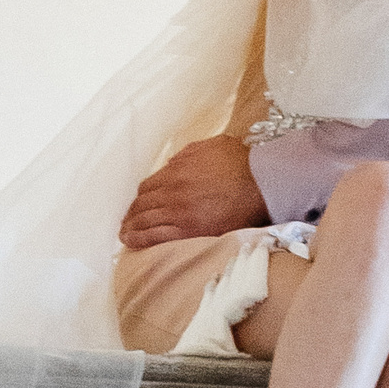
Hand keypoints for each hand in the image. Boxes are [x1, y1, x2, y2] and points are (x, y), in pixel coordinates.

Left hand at [121, 136, 271, 248]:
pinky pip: (155, 236)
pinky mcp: (189, 231)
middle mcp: (173, 191)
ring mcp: (179, 212)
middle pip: (142, 204)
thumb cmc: (243, 164)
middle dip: (133, 213)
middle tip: (128, 220)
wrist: (262, 184)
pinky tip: (131, 241)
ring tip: (126, 233)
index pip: (148, 186)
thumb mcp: (213, 146)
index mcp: (177, 170)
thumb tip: (174, 163)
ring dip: (131, 227)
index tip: (140, 203)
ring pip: (144, 220)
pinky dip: (140, 239)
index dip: (142, 197)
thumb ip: (189, 154)